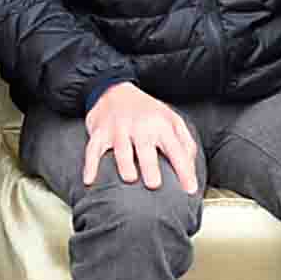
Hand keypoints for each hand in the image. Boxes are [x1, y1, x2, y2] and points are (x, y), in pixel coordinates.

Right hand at [80, 81, 201, 193]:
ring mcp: (118, 129)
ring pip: (121, 149)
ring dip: (124, 164)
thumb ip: (186, 143)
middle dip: (150, 166)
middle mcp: (140, 127)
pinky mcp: (100, 132)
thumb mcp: (172, 120)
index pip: (177, 151)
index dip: (185, 171)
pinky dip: (90, 165)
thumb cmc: (148, 111)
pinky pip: (93, 149)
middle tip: (154, 184)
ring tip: (129, 178)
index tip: (190, 190)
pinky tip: (90, 179)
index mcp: (162, 125)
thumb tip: (191, 169)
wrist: (115, 89)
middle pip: (146, 149)